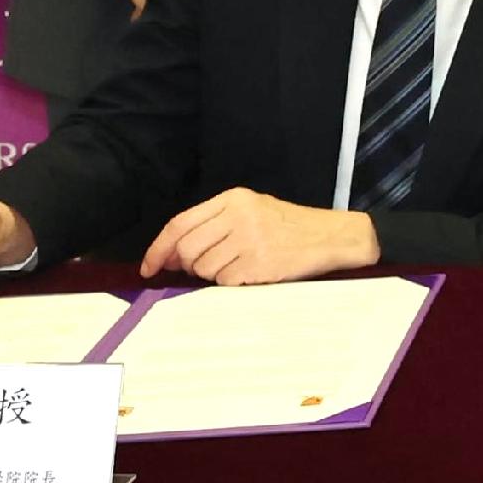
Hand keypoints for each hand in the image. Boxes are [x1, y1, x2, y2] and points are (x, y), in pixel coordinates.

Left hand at [139, 187, 376, 285]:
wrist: (333, 237)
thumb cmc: (290, 226)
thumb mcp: (254, 210)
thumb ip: (216, 224)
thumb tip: (175, 255)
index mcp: (234, 198)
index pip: (180, 224)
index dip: (159, 248)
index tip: (149, 267)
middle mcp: (238, 216)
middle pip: (188, 249)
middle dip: (189, 265)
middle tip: (206, 268)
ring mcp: (249, 240)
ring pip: (204, 268)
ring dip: (215, 275)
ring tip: (241, 266)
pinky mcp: (259, 264)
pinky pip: (226, 282)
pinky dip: (233, 284)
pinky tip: (253, 274)